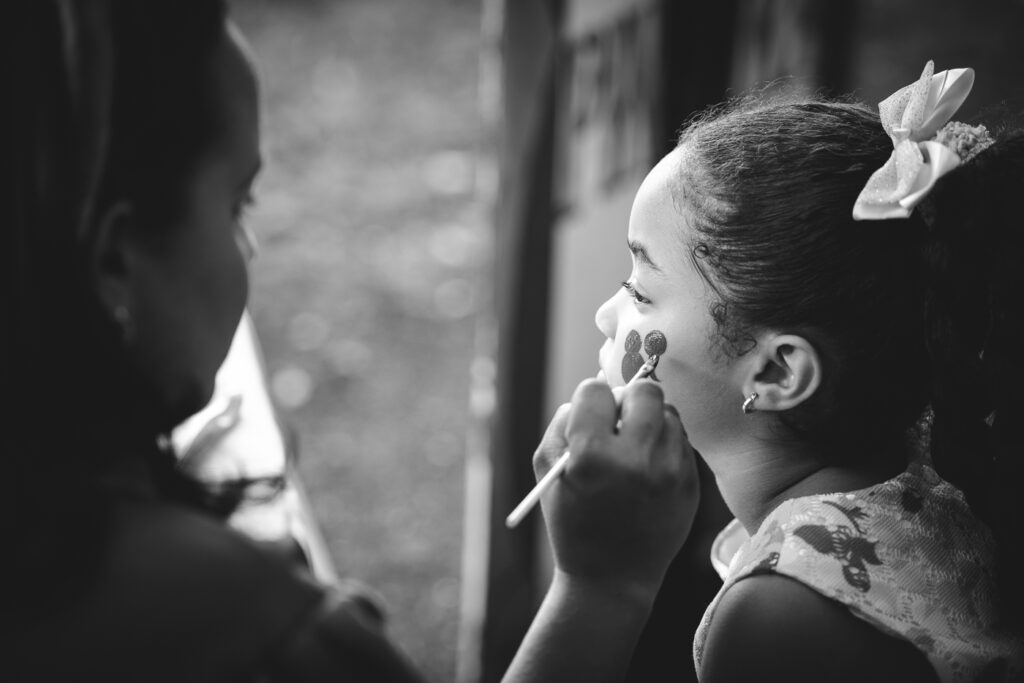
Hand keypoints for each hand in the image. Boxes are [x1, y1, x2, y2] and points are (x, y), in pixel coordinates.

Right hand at [533, 378, 699, 592]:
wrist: (612, 578)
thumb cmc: (573, 521)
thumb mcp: (548, 472)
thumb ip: (563, 423)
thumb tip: (594, 388)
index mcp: (592, 456)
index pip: (596, 390)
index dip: (589, 401)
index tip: (590, 416)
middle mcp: (636, 459)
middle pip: (643, 390)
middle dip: (627, 400)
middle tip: (619, 420)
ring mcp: (670, 472)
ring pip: (668, 412)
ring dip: (649, 422)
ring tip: (635, 449)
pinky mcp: (691, 484)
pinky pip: (681, 441)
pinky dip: (665, 446)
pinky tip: (649, 471)